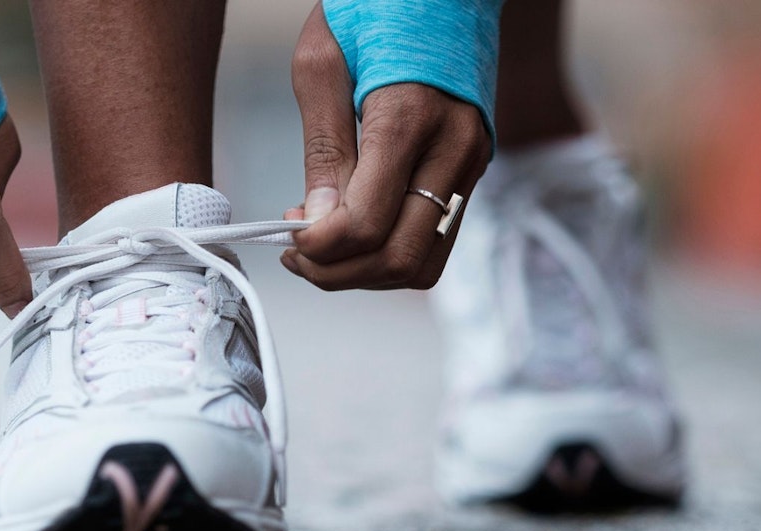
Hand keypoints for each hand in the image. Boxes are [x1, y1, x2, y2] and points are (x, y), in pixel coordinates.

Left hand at [282, 3, 491, 290]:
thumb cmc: (376, 8)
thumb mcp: (323, 62)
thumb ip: (322, 147)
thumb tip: (317, 220)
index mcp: (409, 117)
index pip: (366, 222)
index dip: (319, 248)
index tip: (288, 236)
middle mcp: (451, 150)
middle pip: (398, 258)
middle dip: (338, 272)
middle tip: (298, 255)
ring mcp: (470, 165)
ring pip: (423, 264)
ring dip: (366, 274)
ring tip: (323, 250)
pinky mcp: (472, 172)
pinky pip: (435, 242)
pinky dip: (391, 256)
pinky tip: (355, 236)